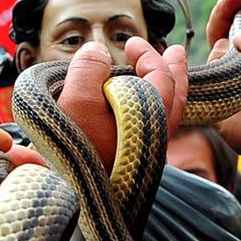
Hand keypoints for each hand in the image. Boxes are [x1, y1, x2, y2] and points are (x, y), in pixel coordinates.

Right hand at [57, 39, 187, 170]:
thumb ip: (88, 70)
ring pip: (168, 113)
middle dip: (173, 71)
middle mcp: (154, 138)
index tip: (131, 43)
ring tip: (167, 68)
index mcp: (147, 123)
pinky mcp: (134, 158)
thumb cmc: (73, 151)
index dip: (148, 56)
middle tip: (173, 51)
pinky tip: (143, 99)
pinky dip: (156, 104)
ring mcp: (146, 150)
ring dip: (168, 87)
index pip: (160, 81)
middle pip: (175, 99)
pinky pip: (156, 124)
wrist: (65, 197)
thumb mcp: (75, 103)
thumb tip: (97, 51)